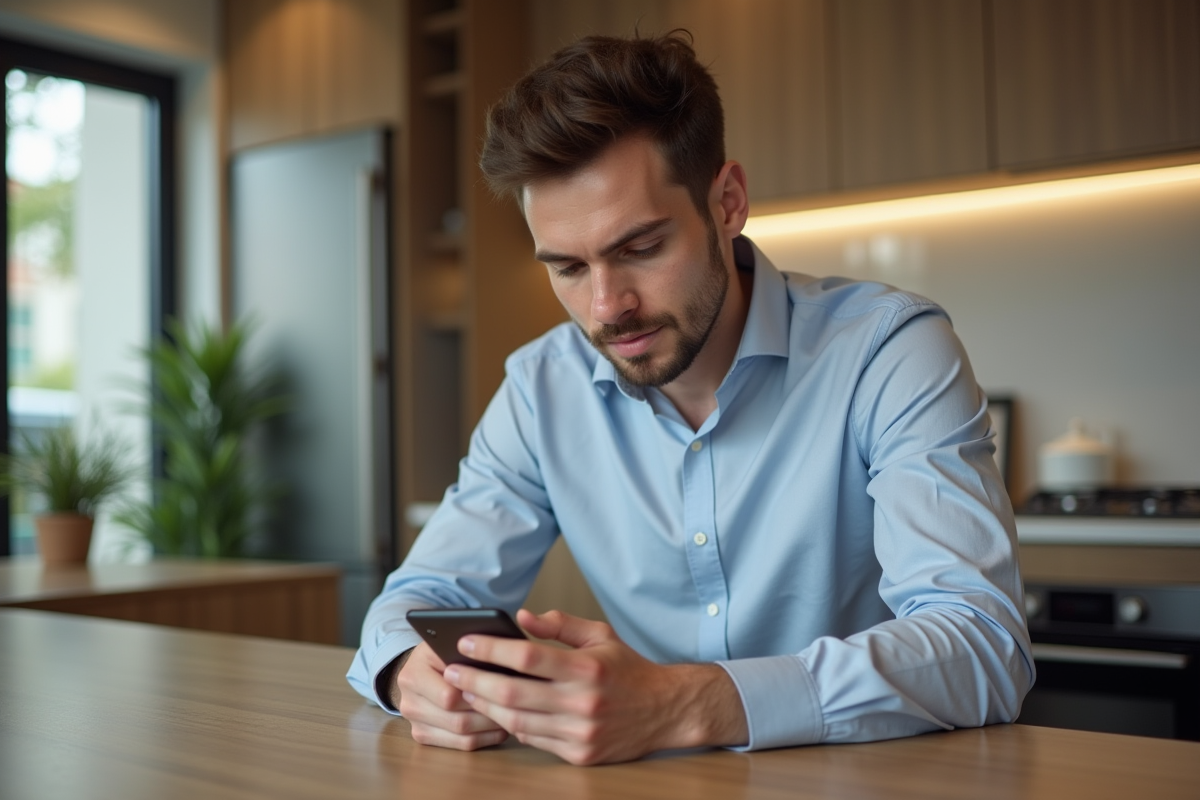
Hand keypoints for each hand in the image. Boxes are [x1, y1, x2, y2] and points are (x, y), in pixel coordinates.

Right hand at [393, 641, 509, 750]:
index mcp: (413, 676)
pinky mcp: (423, 736)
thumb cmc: (442, 652)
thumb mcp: (449, 643)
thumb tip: (499, 660)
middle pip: (457, 720)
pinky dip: (485, 738)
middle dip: (490, 713)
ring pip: (461, 735)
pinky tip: (500, 727)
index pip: (449, 696)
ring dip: (490, 727)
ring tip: (512, 715)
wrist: (420, 667)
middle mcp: (408, 703)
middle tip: (515, 706)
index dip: (479, 694)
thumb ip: (468, 653)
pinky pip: (460, 745)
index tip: (505, 688)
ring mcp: (415, 723)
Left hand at [442, 609, 747, 764]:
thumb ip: (560, 625)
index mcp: (587, 667)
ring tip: (466, 690)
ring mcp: (580, 733)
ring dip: (484, 706)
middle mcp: (582, 702)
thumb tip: (522, 616)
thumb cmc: (628, 668)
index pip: (526, 656)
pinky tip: (495, 711)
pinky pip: (533, 740)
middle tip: (450, 670)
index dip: (490, 649)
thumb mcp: (600, 635)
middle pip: (512, 693)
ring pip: (516, 721)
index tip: (464, 642)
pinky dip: (510, 725)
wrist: (666, 710)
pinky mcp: (580, 755)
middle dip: (474, 680)